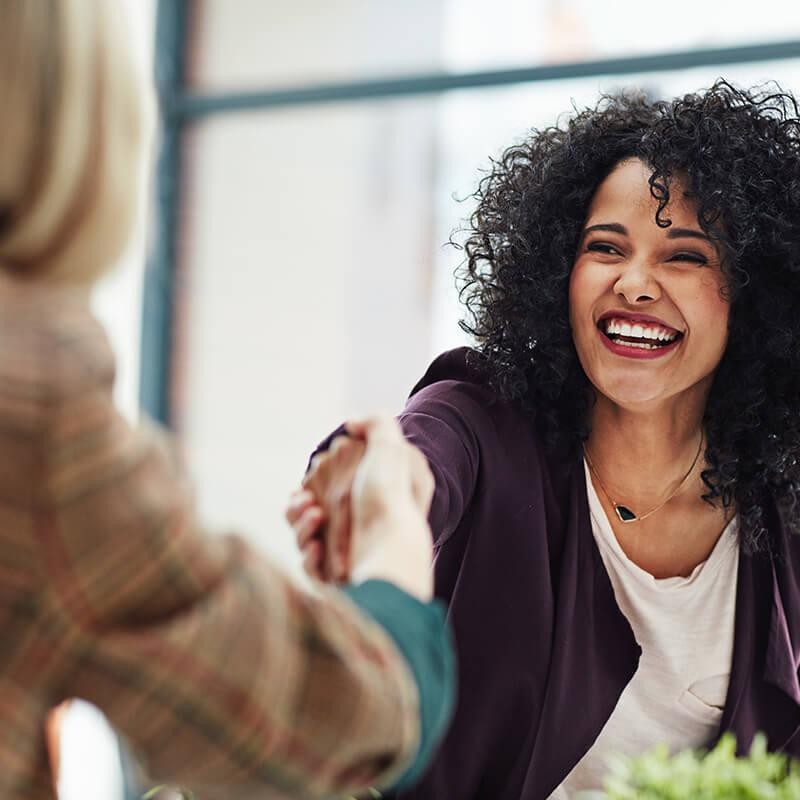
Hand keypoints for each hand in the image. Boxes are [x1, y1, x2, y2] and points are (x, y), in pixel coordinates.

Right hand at [287, 417, 434, 598]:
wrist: (390, 550)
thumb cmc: (390, 498)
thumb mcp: (391, 448)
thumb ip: (375, 424)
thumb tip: (352, 424)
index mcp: (371, 498)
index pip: (331, 486)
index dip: (316, 480)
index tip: (313, 475)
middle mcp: (359, 526)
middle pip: (310, 510)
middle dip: (300, 504)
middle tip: (306, 501)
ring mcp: (347, 553)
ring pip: (304, 537)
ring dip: (300, 525)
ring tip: (315, 517)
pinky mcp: (337, 578)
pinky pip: (310, 565)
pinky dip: (309, 554)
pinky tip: (317, 546)